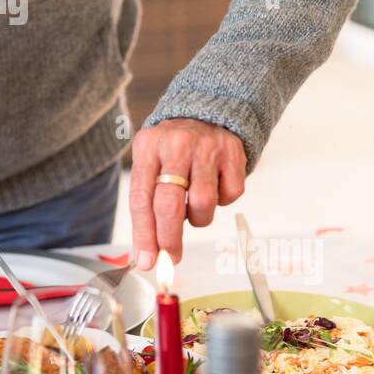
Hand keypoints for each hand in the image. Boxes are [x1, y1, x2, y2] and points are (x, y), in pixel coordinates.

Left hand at [129, 118, 246, 269]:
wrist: (207, 112)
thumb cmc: (172, 149)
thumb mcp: (151, 162)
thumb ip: (147, 204)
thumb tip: (145, 254)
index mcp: (148, 147)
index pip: (141, 199)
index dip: (143, 235)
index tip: (145, 261)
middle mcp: (176, 145)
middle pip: (170, 204)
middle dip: (168, 239)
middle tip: (170, 257)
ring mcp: (206, 148)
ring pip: (202, 204)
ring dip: (198, 218)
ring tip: (194, 207)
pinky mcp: (233, 154)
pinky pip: (229, 196)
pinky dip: (222, 202)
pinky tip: (215, 187)